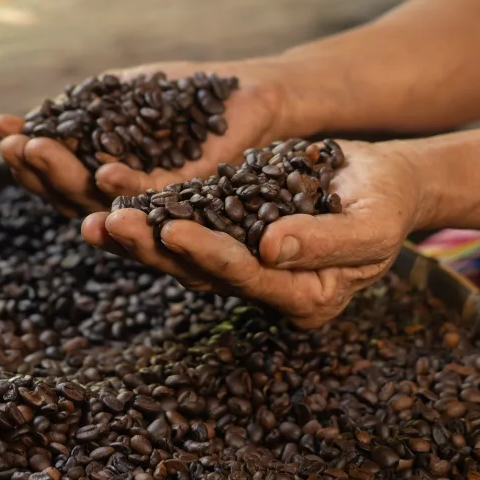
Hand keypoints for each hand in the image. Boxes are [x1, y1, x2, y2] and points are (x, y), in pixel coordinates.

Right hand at [0, 60, 288, 216]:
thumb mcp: (134, 94)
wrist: (260, 97)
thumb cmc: (197, 96)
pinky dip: (131, 190)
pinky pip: (162, 202)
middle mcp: (133, 204)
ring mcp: (165, 207)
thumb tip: (35, 115)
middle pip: (74, 197)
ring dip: (69, 179)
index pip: (60, 179)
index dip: (27, 158)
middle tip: (10, 142)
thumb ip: (91, 108)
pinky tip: (104, 172)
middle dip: (38, 168)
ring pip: (108, 204)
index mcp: (113, 182)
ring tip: (36, 149)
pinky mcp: (202, 200)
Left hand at [81, 140, 426, 327]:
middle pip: (199, 272)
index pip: (246, 278)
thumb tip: (270, 249)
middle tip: (108, 223)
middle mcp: (264, 288)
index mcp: (303, 297)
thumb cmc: (386, 202)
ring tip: (92, 215)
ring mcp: (240, 261)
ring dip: (136, 235)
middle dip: (152, 248)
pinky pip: (180, 222)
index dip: (207, 254)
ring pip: (179, 254)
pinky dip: (146, 208)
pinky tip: (108, 192)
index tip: (170, 228)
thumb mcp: (372, 223)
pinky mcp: (225, 230)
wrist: (381, 182)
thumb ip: (327, 241)